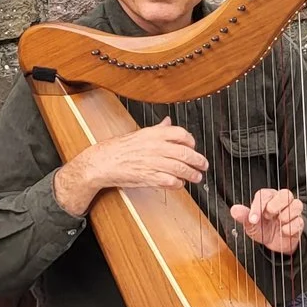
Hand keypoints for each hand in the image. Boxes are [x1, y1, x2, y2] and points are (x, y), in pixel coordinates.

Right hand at [53, 122, 207, 216]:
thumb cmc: (119, 149)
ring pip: (180, 168)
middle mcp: (155, 147)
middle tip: (203, 165)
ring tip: (196, 177)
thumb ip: (157, 129)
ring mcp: (153, 162)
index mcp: (153, 134)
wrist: (102, 162)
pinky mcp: (149, 177)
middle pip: (185, 152)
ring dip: (191, 174)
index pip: (181, 133)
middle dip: (198, 160)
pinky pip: (170, 181)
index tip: (194, 146)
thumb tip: (168, 122)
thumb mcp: (139, 134)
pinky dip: (178, 184)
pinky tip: (180, 184)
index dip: (191, 141)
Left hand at [231, 187, 305, 255]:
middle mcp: (282, 201)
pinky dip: (290, 228)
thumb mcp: (251, 224)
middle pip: (286, 193)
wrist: (273, 245)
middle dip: (276, 206)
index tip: (253, 219)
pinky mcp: (299, 222)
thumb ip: (244, 216)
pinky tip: (284, 231)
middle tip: (268, 216)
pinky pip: (299, 222)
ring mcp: (292, 211)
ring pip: (297, 205)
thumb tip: (234, 209)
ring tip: (278, 224)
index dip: (258, 206)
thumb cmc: (262, 229)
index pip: (265, 194)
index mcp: (268, 198)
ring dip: (285, 216)